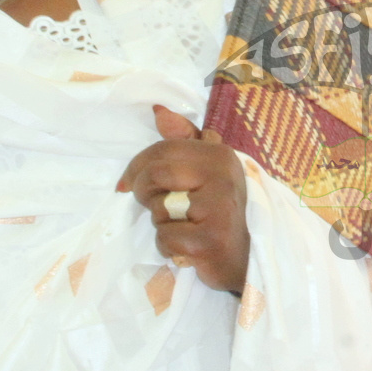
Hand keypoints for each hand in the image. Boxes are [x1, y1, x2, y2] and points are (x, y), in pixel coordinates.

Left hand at [116, 105, 248, 292]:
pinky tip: (186, 248)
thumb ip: (184, 140)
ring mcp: (218, 208)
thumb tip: (159, 112)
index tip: (126, 184)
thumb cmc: (219, 212)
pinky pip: (165, 238)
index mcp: (220, 154)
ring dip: (161, 224)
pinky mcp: (210, 240)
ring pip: (158, 209)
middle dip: (143, 193)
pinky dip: (168, 247)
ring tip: (181, 227)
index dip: (136, 166)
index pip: (163, 149)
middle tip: (150, 205)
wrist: (245, 258)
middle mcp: (223, 176)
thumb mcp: (207, 170)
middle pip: (155, 175)